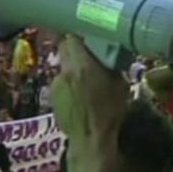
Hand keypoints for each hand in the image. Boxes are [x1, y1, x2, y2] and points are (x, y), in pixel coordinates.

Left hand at [50, 35, 132, 171]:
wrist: (91, 138)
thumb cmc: (110, 110)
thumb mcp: (120, 83)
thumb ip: (112, 64)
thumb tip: (113, 52)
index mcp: (81, 65)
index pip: (71, 37)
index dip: (78, 33)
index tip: (87, 33)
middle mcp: (65, 71)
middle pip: (63, 48)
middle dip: (74, 48)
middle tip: (87, 52)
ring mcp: (55, 84)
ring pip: (62, 65)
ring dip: (72, 66)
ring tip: (85, 77)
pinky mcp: (51, 96)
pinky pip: (60, 81)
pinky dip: (68, 82)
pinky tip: (79, 93)